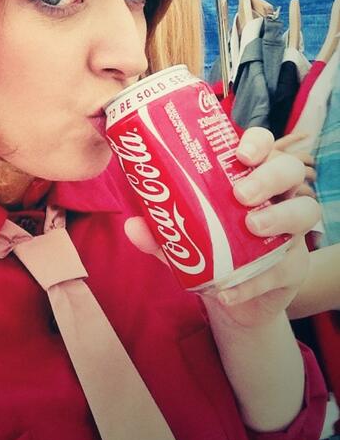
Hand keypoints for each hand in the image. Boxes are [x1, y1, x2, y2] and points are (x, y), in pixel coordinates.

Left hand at [125, 127, 320, 327]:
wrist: (227, 298)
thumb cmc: (206, 249)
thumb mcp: (179, 239)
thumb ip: (158, 232)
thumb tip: (132, 225)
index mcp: (248, 176)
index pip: (263, 145)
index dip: (258, 141)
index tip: (240, 153)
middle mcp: (275, 196)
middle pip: (290, 169)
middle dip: (269, 175)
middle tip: (241, 193)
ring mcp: (290, 229)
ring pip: (306, 209)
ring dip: (280, 216)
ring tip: (251, 227)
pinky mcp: (293, 267)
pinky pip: (286, 267)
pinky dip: (256, 280)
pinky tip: (230, 290)